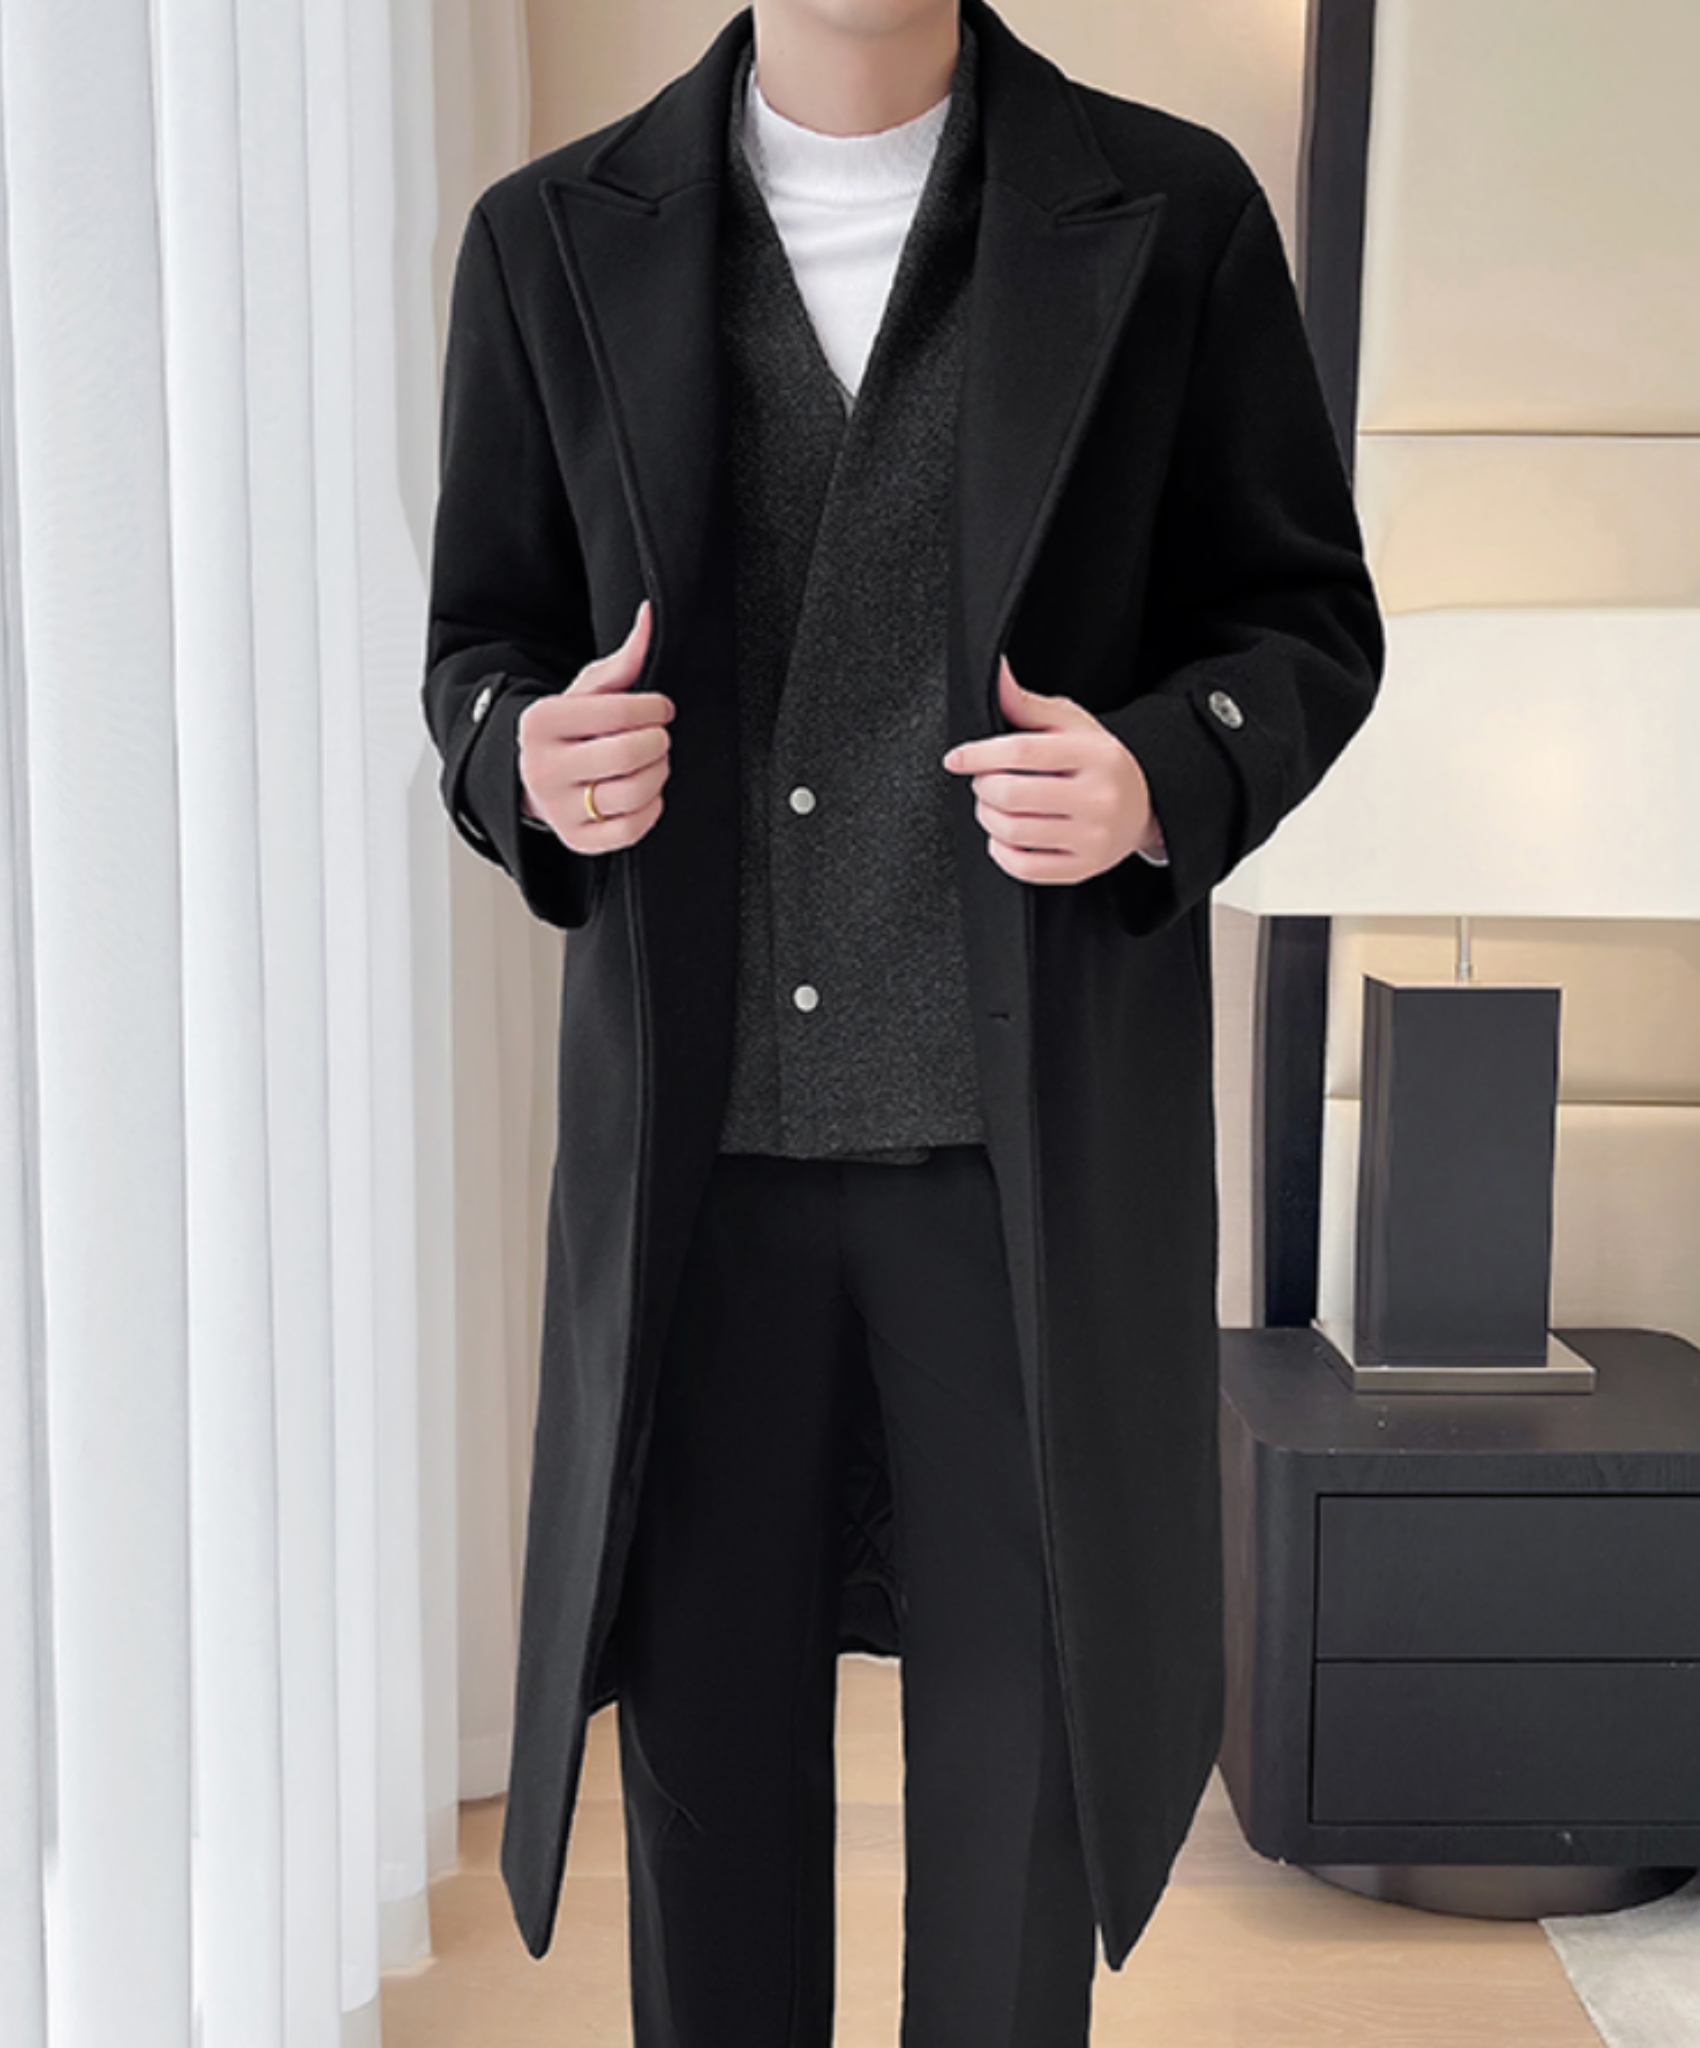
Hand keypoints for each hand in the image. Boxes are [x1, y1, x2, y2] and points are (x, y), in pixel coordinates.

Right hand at [517, 601, 672, 851]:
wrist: (532, 774)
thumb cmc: (569, 729)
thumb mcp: (587, 690)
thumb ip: (624, 658)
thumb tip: (650, 615)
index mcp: (541, 723)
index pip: (617, 713)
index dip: (654, 709)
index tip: (661, 708)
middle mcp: (542, 768)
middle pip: (628, 755)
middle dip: (657, 742)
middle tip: (658, 736)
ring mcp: (558, 809)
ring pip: (633, 794)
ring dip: (658, 772)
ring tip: (653, 760)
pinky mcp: (576, 840)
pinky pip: (632, 829)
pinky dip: (651, 808)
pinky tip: (644, 791)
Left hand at [941, 658, 1163, 883]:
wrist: (1145, 806)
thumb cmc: (1097, 761)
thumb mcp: (1071, 724)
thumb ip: (1028, 703)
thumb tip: (996, 672)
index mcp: (1095, 754)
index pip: (1022, 751)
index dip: (979, 755)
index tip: (956, 759)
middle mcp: (1098, 798)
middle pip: (1012, 794)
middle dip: (984, 787)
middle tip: (985, 780)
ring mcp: (1092, 837)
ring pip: (1012, 831)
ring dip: (987, 817)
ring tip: (994, 804)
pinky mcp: (1083, 868)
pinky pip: (1022, 867)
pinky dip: (1001, 850)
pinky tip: (1006, 835)